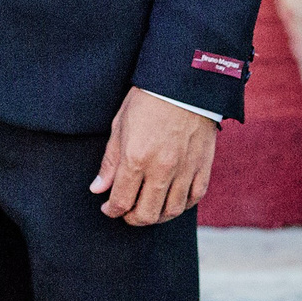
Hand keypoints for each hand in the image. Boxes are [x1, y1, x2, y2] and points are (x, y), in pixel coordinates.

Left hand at [89, 87, 216, 224]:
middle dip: (132, 218)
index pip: (121, 201)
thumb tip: (98, 189)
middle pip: (146, 214)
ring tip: (149, 208)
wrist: (184, 82)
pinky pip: (194, 198)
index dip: (112, 210)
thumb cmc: (148, 98)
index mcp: (136, 158)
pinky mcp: (203, 166)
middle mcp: (161, 169)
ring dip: (157, 216)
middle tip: (127, 212)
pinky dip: (182, 205)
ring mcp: (185, 169)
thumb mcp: (120, 125)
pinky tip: (172, 200)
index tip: (109, 208)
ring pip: (171, 211)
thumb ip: (110, 161)